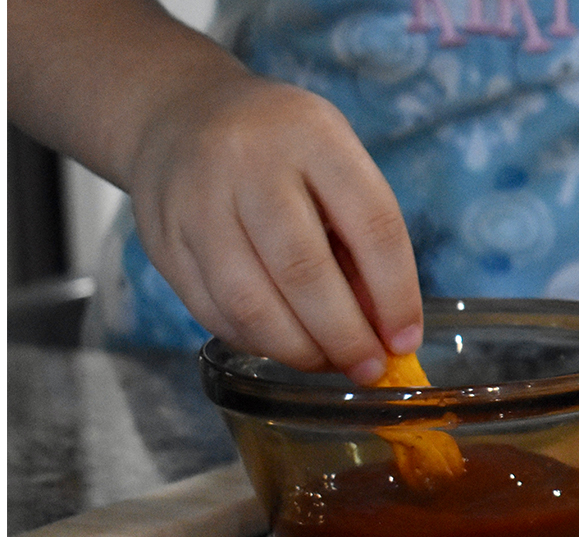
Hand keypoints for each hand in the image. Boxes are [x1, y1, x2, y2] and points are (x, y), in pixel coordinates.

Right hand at [124, 74, 421, 382]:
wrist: (179, 116)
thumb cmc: (281, 149)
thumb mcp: (336, 163)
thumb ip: (363, 237)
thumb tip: (387, 329)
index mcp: (314, 136)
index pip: (371, 225)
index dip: (396, 293)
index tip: (405, 340)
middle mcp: (248, 163)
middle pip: (303, 270)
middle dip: (344, 335)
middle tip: (370, 368)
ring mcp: (195, 201)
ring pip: (249, 301)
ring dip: (298, 349)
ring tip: (328, 363)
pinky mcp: (162, 239)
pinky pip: (211, 310)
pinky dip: (255, 342)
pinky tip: (283, 346)